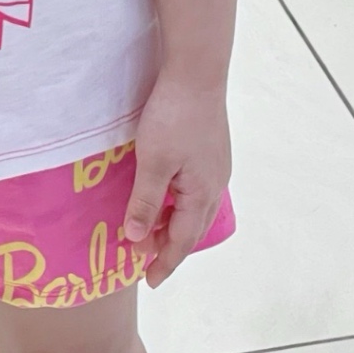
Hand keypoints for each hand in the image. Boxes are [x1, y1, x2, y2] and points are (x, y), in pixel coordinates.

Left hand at [123, 79, 230, 288]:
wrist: (197, 72)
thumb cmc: (174, 117)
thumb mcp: (153, 162)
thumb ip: (146, 202)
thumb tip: (138, 239)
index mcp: (202, 194)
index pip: (183, 241)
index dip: (165, 262)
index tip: (149, 280)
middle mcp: (215, 184)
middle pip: (192, 227)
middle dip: (170, 246)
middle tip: (146, 260)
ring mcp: (215, 166)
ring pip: (195, 208)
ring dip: (174, 223)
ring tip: (152, 231)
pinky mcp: (210, 150)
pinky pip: (195, 189)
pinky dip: (179, 202)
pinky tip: (165, 195)